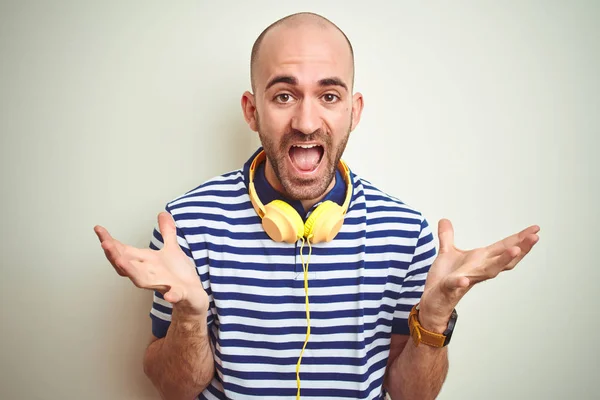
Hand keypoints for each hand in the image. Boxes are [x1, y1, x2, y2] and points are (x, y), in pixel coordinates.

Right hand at [94, 212, 207, 313]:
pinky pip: (174, 295)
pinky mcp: (178, 294)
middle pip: (126, 265)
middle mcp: (149, 274)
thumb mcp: (172, 249)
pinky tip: (169, 295)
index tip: (99, 229)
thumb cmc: (179, 275)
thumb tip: (163, 213)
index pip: (124, 251)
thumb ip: (167, 232)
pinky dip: (172, 295)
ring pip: (141, 280)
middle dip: (114, 255)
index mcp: (146, 262)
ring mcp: (162, 284)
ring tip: (120, 261)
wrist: (194, 295)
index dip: (111, 241)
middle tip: (104, 243)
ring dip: (130, 271)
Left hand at [419, 219, 539, 330]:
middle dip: (520, 248)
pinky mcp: (451, 287)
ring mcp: (467, 278)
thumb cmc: (444, 278)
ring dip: (502, 261)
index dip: (519, 238)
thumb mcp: (446, 252)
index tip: (535, 229)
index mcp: (480, 260)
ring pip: (489, 271)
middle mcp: (479, 269)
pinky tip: (464, 280)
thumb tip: (444, 220)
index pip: (504, 247)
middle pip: (504, 259)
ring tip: (515, 250)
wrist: (433, 300)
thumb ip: (447, 237)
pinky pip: (457, 284)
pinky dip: (460, 282)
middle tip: (534, 237)